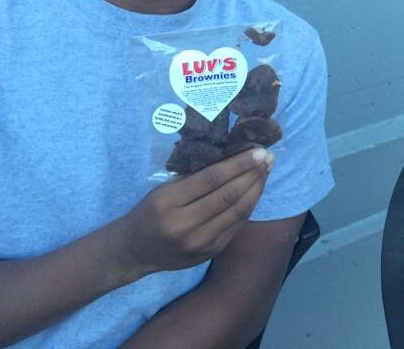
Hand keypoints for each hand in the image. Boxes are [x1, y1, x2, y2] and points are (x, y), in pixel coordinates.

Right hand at [113, 148, 274, 280]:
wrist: (134, 251)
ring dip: (256, 189)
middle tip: (269, 158)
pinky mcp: (210, 252)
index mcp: (169, 203)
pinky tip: (256, 191)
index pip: (211, 179)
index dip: (239, 164)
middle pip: (228, 195)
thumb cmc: (150, 212)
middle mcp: (184, 225)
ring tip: (267, 172)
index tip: (258, 151)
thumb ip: (194, 176)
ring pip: (237, 212)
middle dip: (253, 174)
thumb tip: (232, 156)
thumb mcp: (164, 189)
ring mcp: (199, 243)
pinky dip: (249, 206)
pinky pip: (236, 226)